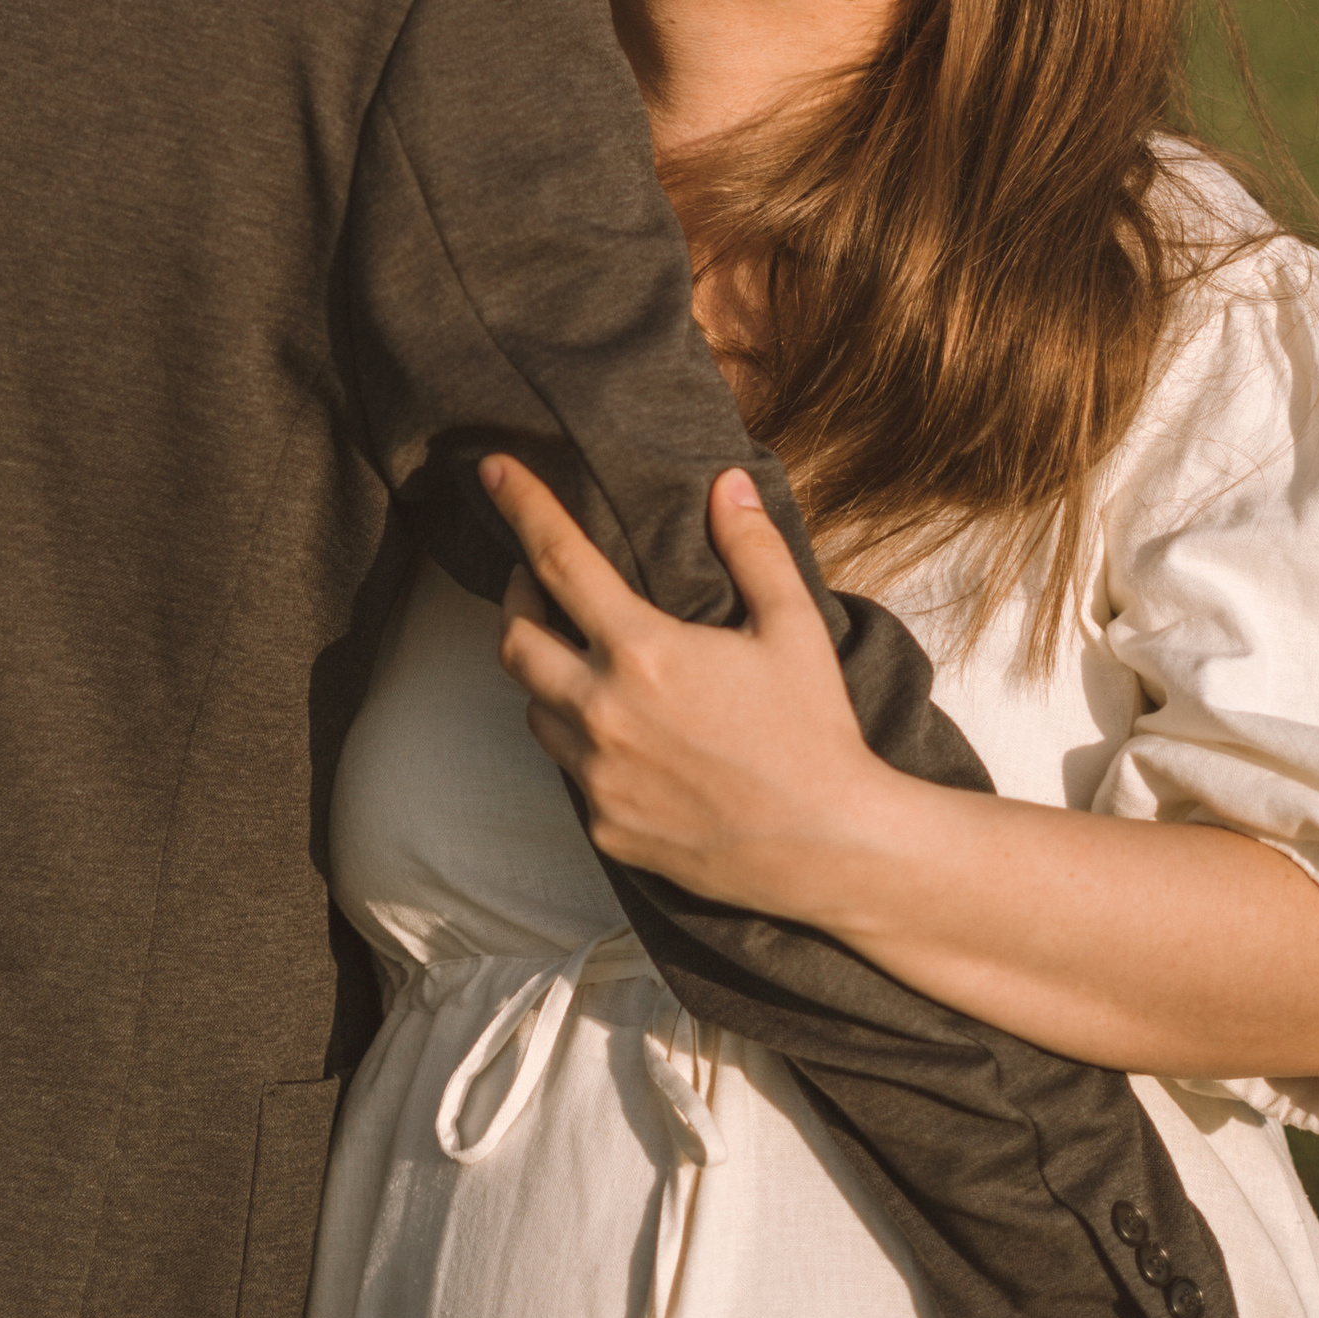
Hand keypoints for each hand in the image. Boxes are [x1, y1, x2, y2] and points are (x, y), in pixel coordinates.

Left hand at [480, 454, 879, 908]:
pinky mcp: (604, 826)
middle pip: (514, 640)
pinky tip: (621, 733)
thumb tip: (728, 483)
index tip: (491, 470)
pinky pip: (567, 769)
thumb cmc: (813, 731)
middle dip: (518, 600)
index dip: (521, 507)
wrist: (827, 847)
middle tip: (542, 582)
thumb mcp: (794, 627)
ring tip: (584, 659)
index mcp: (643, 651)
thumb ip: (753, 548)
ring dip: (546, 675)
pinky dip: (580, 739)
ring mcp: (597, 775)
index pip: (559, 560)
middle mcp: (603, 712)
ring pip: (534, 708)